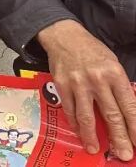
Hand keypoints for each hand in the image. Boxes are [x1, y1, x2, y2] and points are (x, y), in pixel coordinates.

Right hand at [39, 20, 135, 159]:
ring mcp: (78, 83)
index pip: (128, 106)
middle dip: (119, 137)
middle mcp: (97, 79)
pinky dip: (75, 123)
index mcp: (115, 74)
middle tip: (124, 154)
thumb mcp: (113, 65)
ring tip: (96, 150)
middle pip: (111, 114)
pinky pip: (70, 109)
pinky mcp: (62, 84)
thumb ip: (119, 87)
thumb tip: (128, 113)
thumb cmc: (92, 52)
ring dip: (92, 136)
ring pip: (87, 115)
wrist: (64, 36)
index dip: (134, 126)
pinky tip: (80, 133)